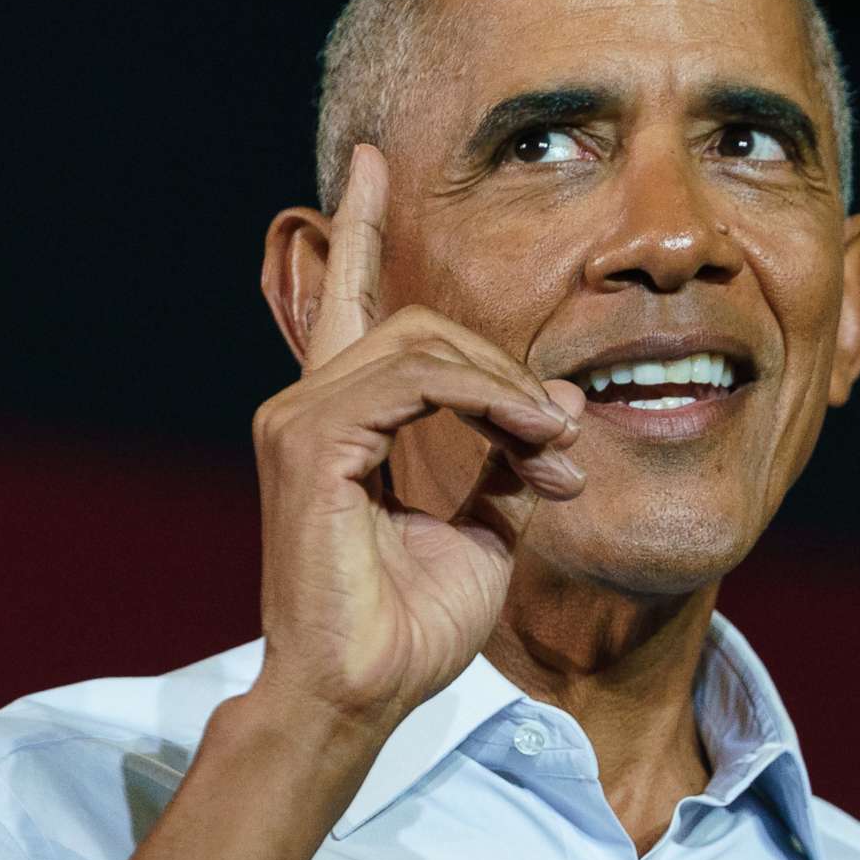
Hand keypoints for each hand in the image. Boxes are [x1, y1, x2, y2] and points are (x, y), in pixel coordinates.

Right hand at [247, 144, 586, 734]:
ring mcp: (300, 420)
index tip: (374, 163)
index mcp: (340, 421)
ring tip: (549, 449)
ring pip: (421, 343)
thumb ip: (503, 460)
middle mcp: (308, 407)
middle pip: (418, 323)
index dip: (360, 227)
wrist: (360, 696)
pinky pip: (412, 379)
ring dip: (507, 389)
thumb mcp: (481, 530)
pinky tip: (524, 437)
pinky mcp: (309, 444)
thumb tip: (552, 410)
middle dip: (506, 368)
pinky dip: (483, 399)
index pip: (349, 301)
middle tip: (560, 441)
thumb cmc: (408, 627)